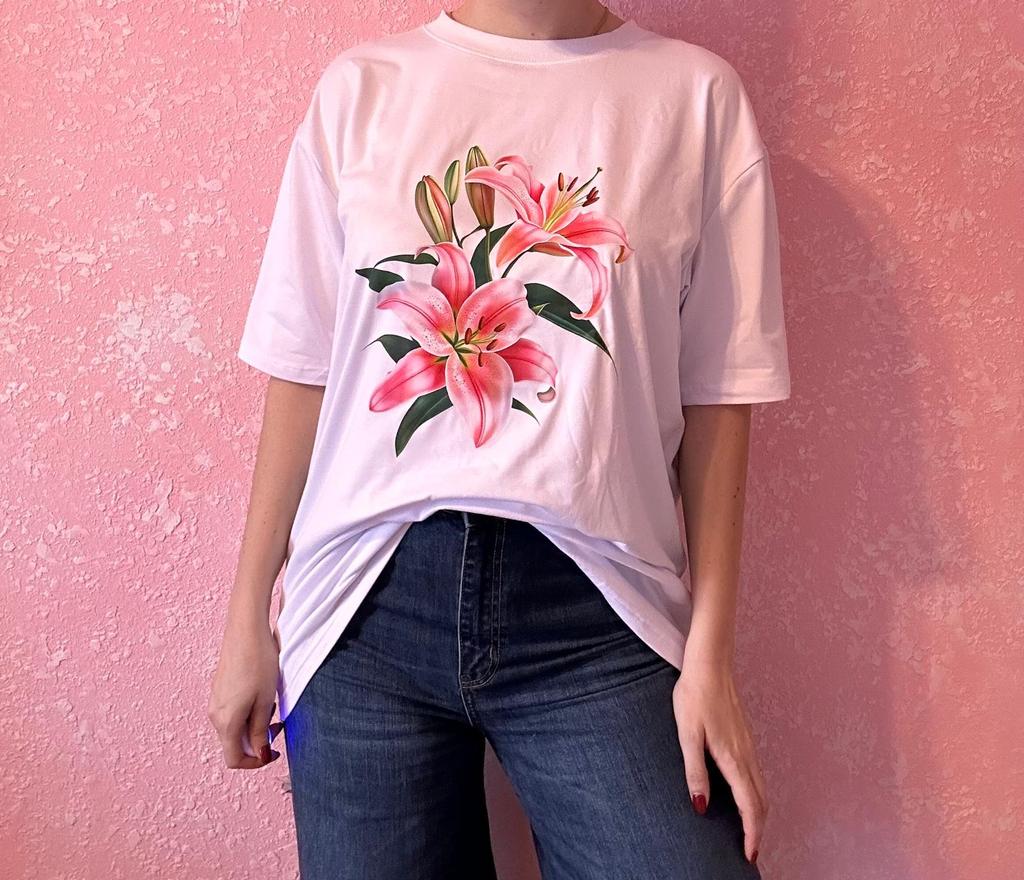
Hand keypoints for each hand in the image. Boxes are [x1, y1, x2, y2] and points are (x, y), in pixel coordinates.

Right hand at [207, 606, 283, 768]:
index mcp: (226, 722)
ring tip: (271, 705)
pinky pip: (233, 712)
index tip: (274, 752)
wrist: (246, 631)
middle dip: (258, 741)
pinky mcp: (220, 690)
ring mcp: (215, 701)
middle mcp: (215, 715)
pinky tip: (262, 694)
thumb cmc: (258, 663)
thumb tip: (259, 754)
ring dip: (255, 725)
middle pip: (235, 743)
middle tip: (278, 724)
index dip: (255, 762)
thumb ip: (259, 731)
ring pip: (235, 727)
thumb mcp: (265, 701)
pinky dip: (249, 712)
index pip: (234, 759)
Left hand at [672, 656, 767, 863]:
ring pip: (761, 788)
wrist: (710, 663)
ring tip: (747, 830)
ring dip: (758, 812)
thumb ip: (694, 770)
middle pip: (761, 801)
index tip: (750, 855)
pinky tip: (743, 795)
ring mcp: (748, 745)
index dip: (752, 833)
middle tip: (749, 850)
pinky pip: (756, 774)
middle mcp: (746, 754)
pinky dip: (755, 794)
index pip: (750, 805)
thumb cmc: (694, 696)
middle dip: (758, 829)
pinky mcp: (745, 737)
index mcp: (732, 758)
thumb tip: (700, 806)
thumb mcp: (687, 734)